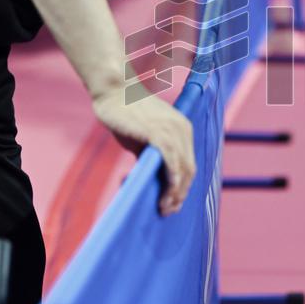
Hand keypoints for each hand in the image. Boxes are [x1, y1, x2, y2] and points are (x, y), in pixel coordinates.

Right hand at [92, 88, 195, 216]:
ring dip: (175, 191)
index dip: (184, 189)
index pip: (190, 166)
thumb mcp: (144, 140)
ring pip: (183, 167)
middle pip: (190, 170)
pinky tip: (167, 189)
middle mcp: (183, 129)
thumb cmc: (127, 116)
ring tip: (163, 206)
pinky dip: (171, 175)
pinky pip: (170, 157)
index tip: (173, 205)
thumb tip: (152, 183)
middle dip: (180, 194)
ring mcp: (171, 129)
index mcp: (183, 131)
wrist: (113, 92)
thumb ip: (152, 158)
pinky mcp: (157, 130)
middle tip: (167, 211)